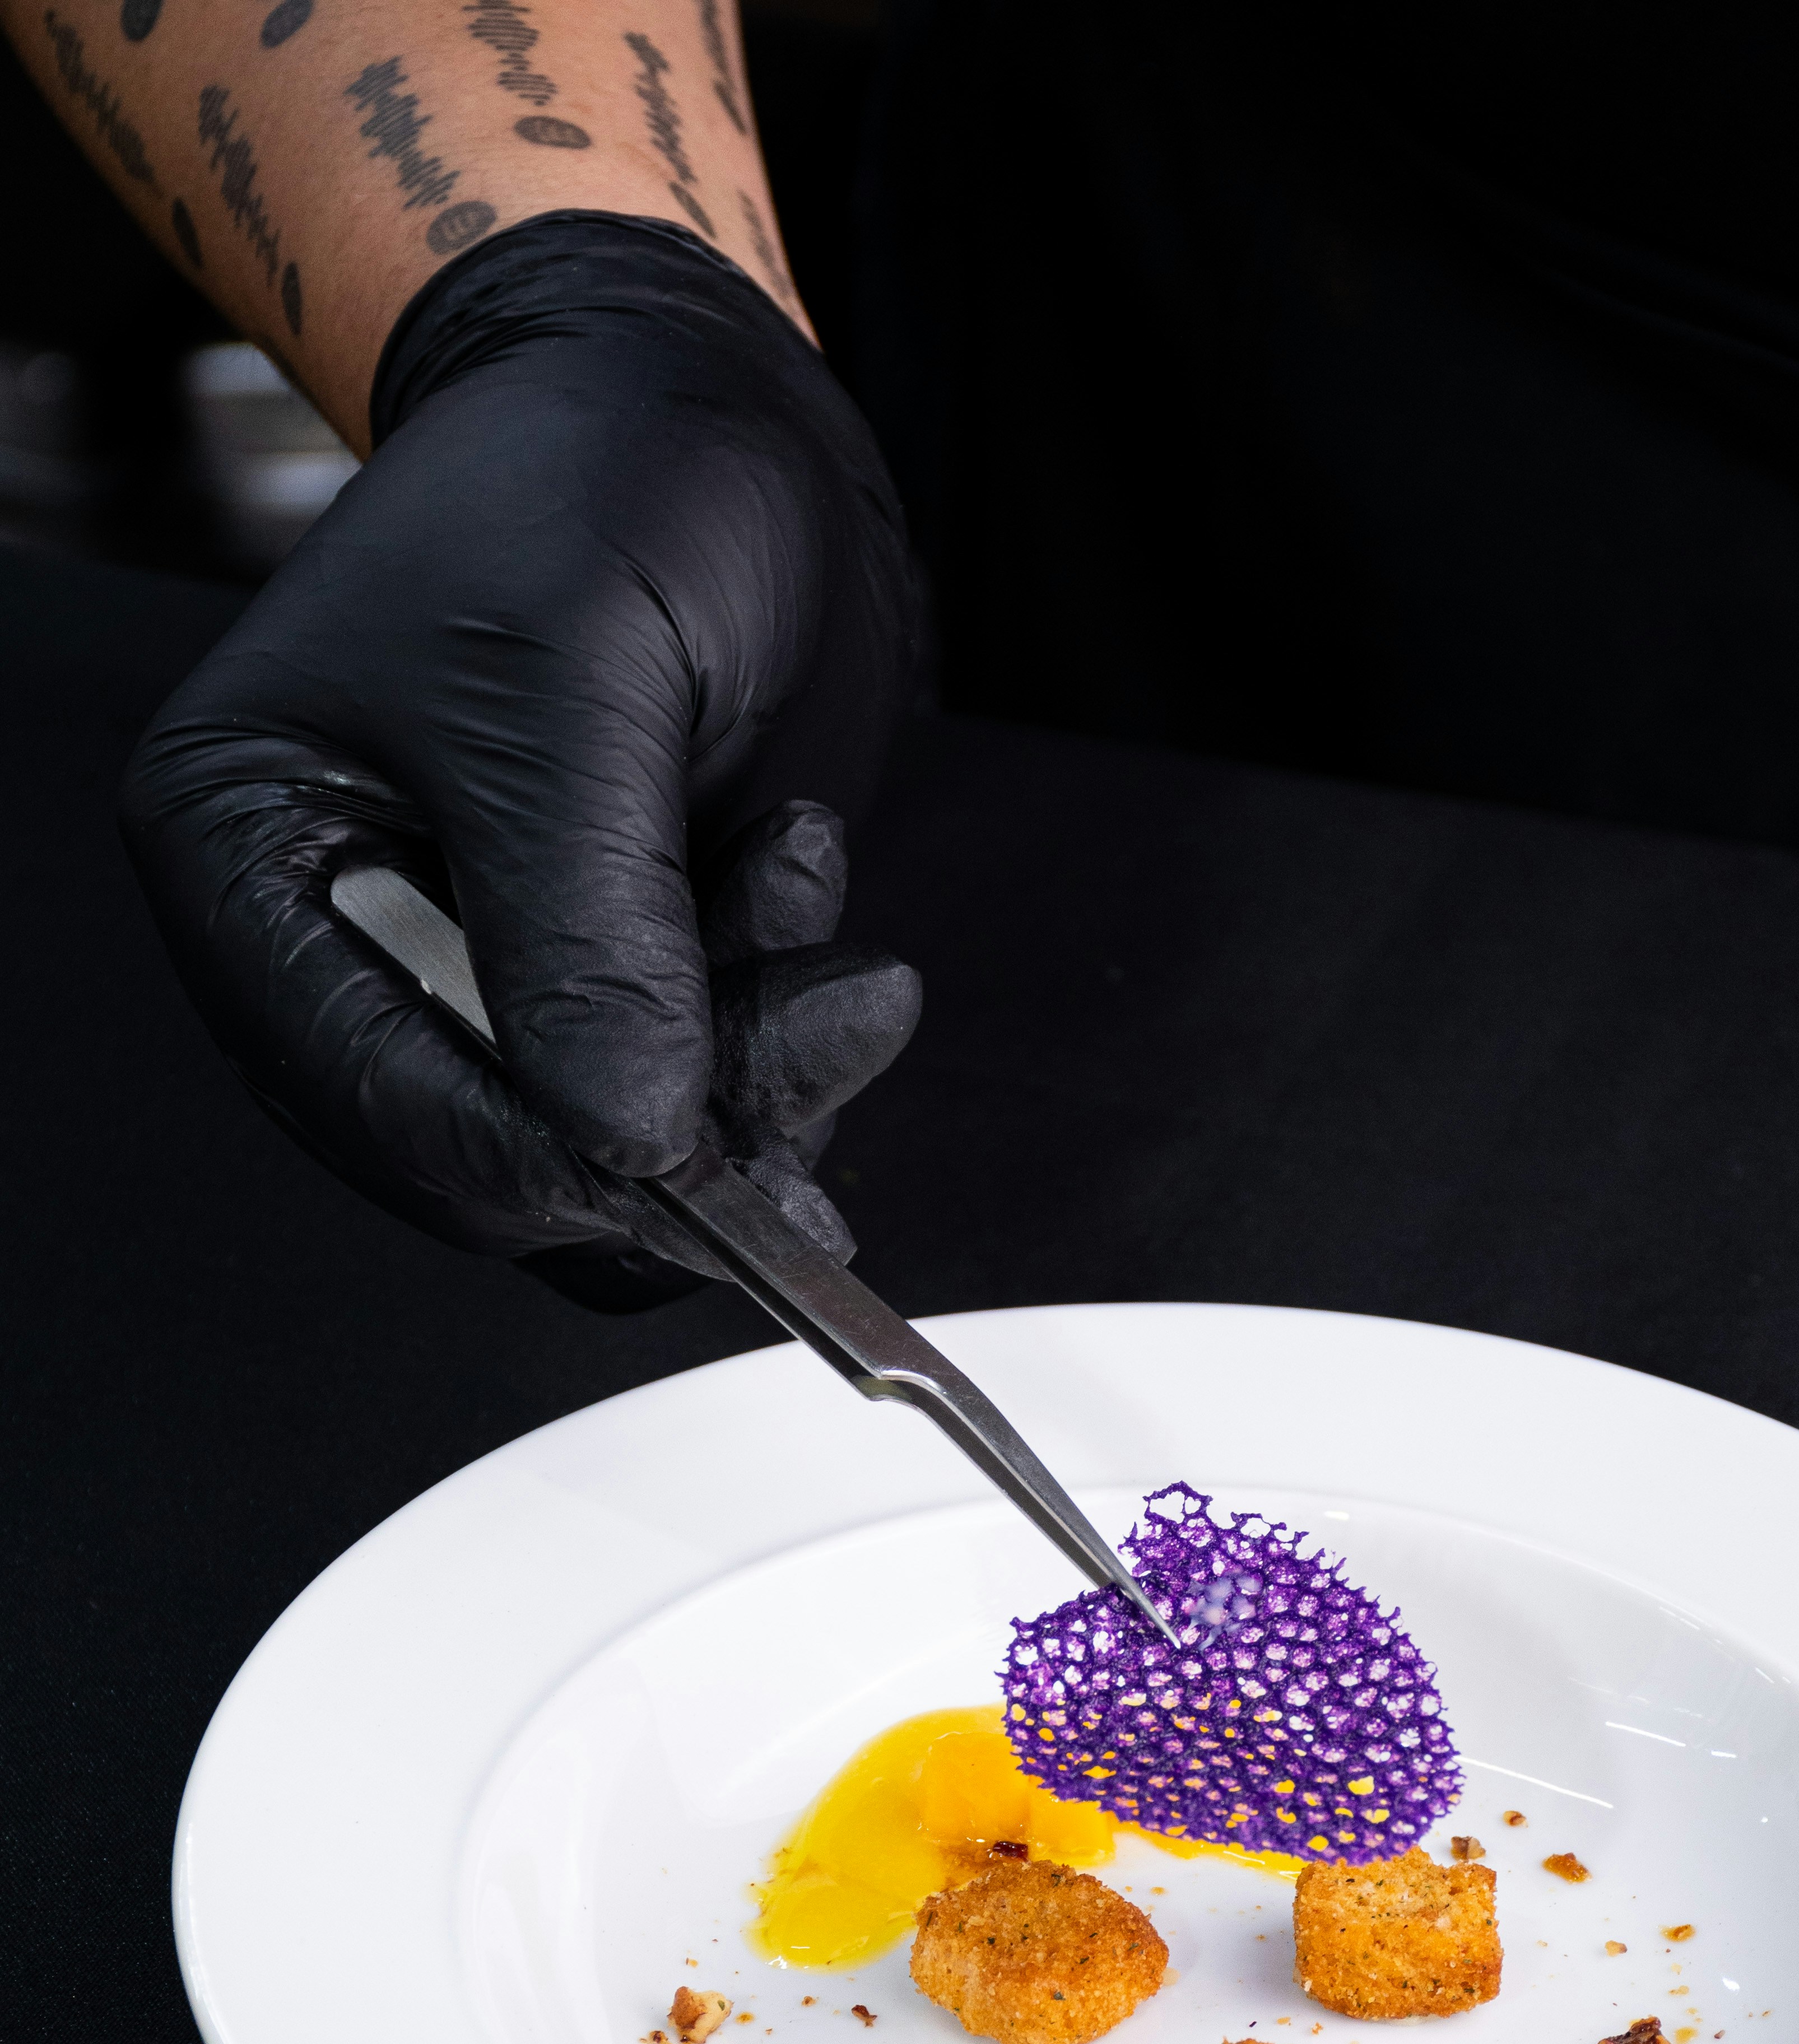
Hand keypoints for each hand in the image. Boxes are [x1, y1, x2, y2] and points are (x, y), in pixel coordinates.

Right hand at [121, 213, 921, 1310]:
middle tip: (823, 1021)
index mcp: (253, 858)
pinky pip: (693, 1091)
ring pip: (617, 1142)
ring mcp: (487, 962)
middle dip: (671, 1116)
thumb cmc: (589, 481)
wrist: (709, 406)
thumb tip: (625, 1141)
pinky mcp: (608, 966)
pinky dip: (782, 1025)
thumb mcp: (570, 692)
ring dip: (755, 1058)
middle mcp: (353, 938)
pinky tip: (800, 869)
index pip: (380, 1104)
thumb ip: (587, 931)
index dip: (542, 1160)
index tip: (684, 1156)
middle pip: (501, 1154)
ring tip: (805, 878)